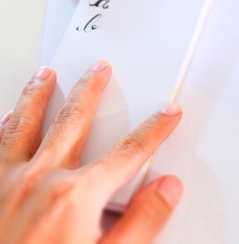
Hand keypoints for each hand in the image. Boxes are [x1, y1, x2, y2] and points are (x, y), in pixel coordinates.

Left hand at [0, 61, 182, 243]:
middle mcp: (40, 179)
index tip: (167, 113)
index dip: (153, 129)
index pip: (128, 152)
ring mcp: (5, 182)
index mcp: (77, 195)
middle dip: (90, 91)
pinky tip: (2, 116)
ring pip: (24, 124)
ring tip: (45, 75)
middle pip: (73, 121)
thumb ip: (143, 224)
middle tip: (98, 69)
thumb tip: (167, 190)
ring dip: (37, 96)